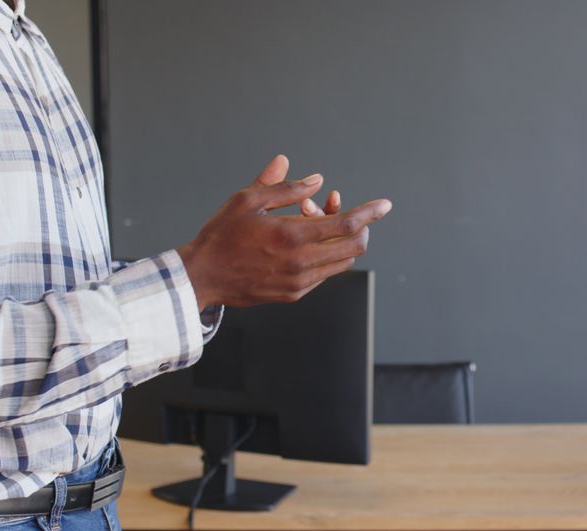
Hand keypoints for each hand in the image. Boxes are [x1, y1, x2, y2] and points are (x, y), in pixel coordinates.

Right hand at [177, 155, 391, 309]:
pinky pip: (324, 274)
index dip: (370, 213)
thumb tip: (316, 179)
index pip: (347, 225)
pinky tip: (303, 242)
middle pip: (354, 247)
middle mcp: (301, 263)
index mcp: (292, 236)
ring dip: (339, 241)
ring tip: (312, 222)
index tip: (385, 205)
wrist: (202, 277)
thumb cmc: (222, 235)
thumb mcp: (248, 200)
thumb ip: (284, 187)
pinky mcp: (294, 294)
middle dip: (359, 227)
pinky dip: (324, 255)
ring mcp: (299, 282)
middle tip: (343, 212)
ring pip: (341, 262)